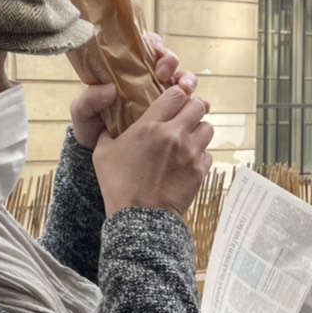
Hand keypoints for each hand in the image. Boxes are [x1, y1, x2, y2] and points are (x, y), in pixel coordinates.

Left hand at [69, 32, 197, 148]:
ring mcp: (163, 99)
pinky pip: (191, 106)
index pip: (145, 48)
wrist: (102, 159)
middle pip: (168, 60)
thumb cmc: (92, 131)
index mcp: (128, 73)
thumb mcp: (83, 114)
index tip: (151, 57)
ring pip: (183, 80)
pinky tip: (200, 107)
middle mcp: (148, 82)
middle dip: (170, 61)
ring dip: (187, 80)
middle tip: (163, 74)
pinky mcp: (174, 117)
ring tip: (184, 88)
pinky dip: (199, 103)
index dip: (154, 45)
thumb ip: (89, 100)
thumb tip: (110, 89)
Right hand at [93, 83, 212, 213]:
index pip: (175, 93)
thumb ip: (109, 131)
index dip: (176, 92)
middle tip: (184, 116)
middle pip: (198, 105)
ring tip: (187, 139)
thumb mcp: (103, 153)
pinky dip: (200, 155)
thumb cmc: (118, 186)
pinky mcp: (200, 171)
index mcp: (150, 126)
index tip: (173, 98)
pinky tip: (188, 161)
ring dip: (198, 130)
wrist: (139, 219)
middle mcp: (174, 135)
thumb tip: (110, 122)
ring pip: (207, 128)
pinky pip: (208, 154)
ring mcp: (190, 153)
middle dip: (192, 107)